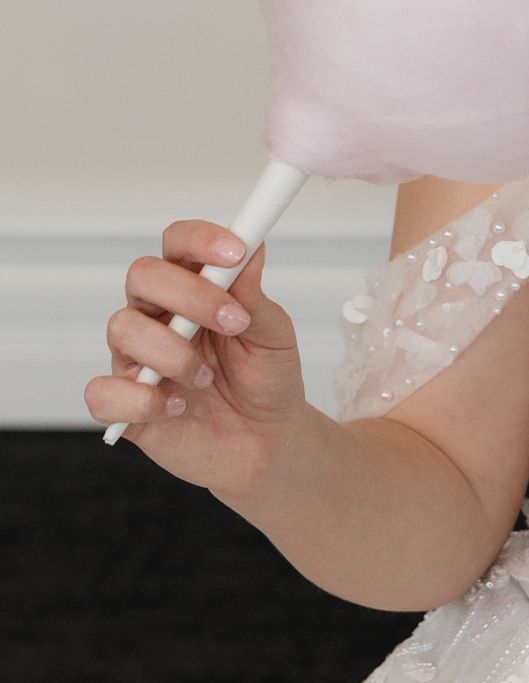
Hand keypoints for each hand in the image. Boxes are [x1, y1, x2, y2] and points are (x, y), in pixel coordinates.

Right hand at [85, 224, 311, 501]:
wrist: (267, 442)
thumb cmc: (265, 379)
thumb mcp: (272, 335)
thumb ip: (253, 295)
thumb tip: (252, 246)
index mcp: (192, 289)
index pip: (177, 244)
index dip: (200, 240)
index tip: (236, 253)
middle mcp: (156, 316)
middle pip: (142, 276)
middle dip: (190, 294)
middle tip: (233, 322)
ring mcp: (135, 359)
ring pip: (122, 328)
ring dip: (174, 351)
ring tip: (207, 377)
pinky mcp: (123, 405)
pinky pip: (103, 391)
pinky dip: (142, 399)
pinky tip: (178, 407)